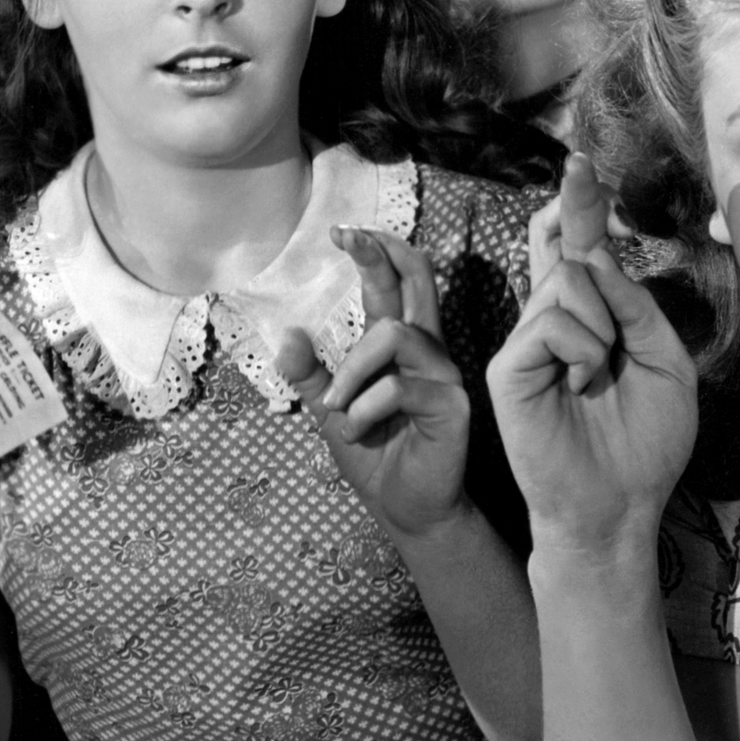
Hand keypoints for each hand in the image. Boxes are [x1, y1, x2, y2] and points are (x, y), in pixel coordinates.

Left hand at [275, 228, 471, 544]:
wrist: (405, 509)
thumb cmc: (374, 455)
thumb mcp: (330, 409)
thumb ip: (311, 373)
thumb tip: (287, 334)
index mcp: (401, 346)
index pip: (398, 283)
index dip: (377, 252)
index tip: (343, 232)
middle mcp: (428, 350)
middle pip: (417, 281)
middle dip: (382, 255)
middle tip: (349, 237)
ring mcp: (444, 375)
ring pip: (394, 335)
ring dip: (352, 369)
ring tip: (335, 408)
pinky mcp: (452, 405)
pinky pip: (398, 388)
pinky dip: (364, 408)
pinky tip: (355, 430)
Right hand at [485, 156, 697, 567]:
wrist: (619, 505)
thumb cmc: (645, 442)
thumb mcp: (666, 362)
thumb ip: (637, 307)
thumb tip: (594, 259)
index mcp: (590, 319)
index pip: (577, 249)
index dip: (579, 205)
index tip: (582, 165)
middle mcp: (552, 321)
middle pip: (568, 247)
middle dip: (583, 211)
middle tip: (589, 181)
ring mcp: (526, 340)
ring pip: (569, 283)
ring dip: (605, 327)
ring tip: (601, 375)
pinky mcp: (508, 366)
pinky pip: (554, 323)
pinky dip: (584, 352)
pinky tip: (582, 387)